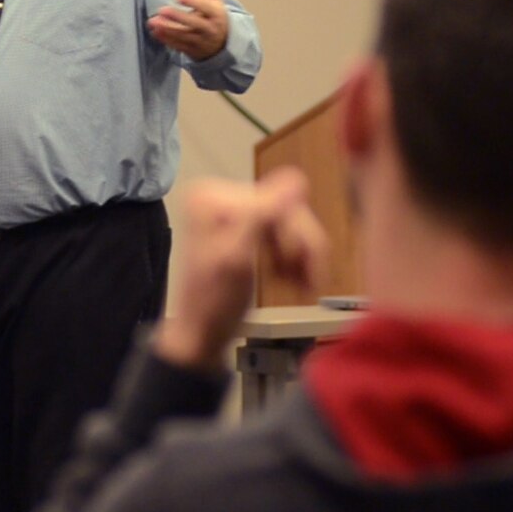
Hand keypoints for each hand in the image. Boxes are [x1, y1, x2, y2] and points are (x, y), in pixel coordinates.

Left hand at [147, 0, 229, 58]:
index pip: (206, 7)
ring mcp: (200, 41)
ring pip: (183, 35)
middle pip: (193, 23)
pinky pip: (178, 45)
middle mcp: (209, 28)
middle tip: (161, 10)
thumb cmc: (213, 16)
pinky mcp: (191, 50)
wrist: (221, 45)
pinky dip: (166, 39)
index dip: (193, 1)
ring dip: (167, 29)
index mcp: (216, 14)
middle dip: (177, 17)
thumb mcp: (214, 0)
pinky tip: (155, 31)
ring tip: (153, 21)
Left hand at [153, 167, 327, 370]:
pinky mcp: (245, 227)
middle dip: (302, 250)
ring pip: (292, 224)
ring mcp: (234, 210)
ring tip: (302, 286)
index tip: (305, 275)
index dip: (295, 238)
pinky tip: (292, 281)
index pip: (279, 201)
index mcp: (211, 195)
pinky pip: (285, 233)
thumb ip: (261, 216)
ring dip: (302, 258)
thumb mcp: (237, 258)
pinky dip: (293, 260)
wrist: (202, 334)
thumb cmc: (213, 305)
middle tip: (310, 284)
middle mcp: (220, 194)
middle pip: (288, 211)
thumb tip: (296, 177)